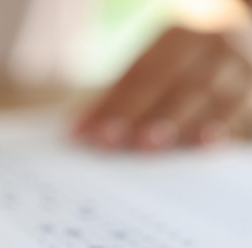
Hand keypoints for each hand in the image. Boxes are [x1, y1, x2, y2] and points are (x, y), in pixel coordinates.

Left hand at [74, 26, 251, 149]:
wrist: (250, 36)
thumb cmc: (189, 62)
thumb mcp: (158, 63)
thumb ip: (122, 94)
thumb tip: (80, 128)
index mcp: (179, 37)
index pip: (139, 74)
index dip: (112, 105)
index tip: (85, 132)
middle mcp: (210, 46)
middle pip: (170, 83)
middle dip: (138, 114)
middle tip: (110, 140)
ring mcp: (237, 66)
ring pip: (206, 95)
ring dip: (176, 123)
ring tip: (149, 144)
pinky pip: (239, 108)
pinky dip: (220, 125)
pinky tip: (203, 143)